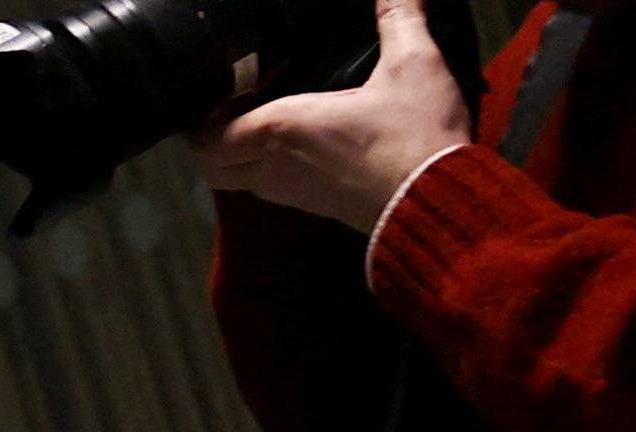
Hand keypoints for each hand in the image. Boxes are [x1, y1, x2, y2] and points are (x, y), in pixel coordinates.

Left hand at [188, 0, 470, 233]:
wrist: (437, 200)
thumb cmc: (415, 134)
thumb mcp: (412, 64)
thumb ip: (398, 19)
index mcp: (280, 129)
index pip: (204, 138)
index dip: (198, 120)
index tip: (216, 93)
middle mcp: (272, 166)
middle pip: (210, 165)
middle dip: (210, 140)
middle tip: (232, 106)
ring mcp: (289, 193)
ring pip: (237, 180)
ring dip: (237, 154)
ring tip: (263, 118)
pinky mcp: (311, 207)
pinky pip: (268, 188)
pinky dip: (265, 168)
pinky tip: (296, 140)